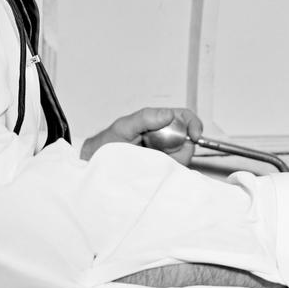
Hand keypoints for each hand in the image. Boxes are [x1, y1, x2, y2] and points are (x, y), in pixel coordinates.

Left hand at [81, 107, 202, 164]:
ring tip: (148, 161)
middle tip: (163, 152)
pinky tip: (150, 171)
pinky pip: (174, 173)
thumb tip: (170, 114)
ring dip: (172, 160)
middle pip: (189, 140)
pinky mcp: (162, 173)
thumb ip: (146, 118)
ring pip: (183, 158)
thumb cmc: (106, 145)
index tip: (195, 135)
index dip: (194, 124)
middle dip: (182, 147)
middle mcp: (164, 138)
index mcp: (158, 123)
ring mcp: (164, 157)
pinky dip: (167, 172)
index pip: (184, 118)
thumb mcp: (123, 126)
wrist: (94, 168)